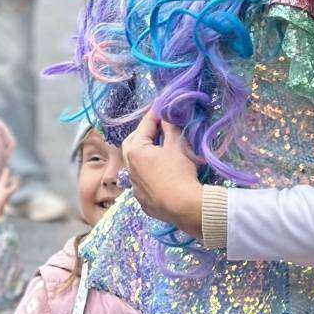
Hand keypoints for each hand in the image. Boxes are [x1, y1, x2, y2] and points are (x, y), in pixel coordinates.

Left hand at [122, 111, 201, 235]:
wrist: (184, 206)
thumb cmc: (179, 172)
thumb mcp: (177, 146)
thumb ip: (170, 129)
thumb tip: (166, 117)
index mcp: (135, 151)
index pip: (144, 127)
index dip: (153, 115)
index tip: (159, 106)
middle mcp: (129, 168)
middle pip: (132, 144)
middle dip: (142, 133)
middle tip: (156, 127)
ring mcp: (134, 186)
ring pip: (134, 164)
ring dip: (144, 154)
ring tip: (158, 149)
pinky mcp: (142, 201)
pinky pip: (141, 182)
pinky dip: (148, 173)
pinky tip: (160, 174)